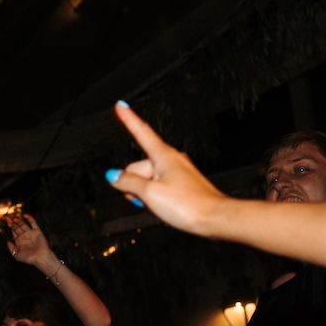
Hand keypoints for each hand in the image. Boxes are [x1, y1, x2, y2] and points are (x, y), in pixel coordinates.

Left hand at [2, 213, 57, 273]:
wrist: (40, 257)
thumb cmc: (29, 258)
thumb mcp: (17, 255)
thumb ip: (11, 249)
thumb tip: (8, 242)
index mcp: (19, 241)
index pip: (14, 231)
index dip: (10, 226)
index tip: (7, 221)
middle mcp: (24, 236)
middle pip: (17, 227)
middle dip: (13, 222)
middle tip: (8, 218)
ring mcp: (31, 233)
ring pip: (24, 224)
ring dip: (19, 220)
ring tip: (15, 218)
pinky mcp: (37, 231)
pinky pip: (33, 223)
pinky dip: (30, 218)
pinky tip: (24, 215)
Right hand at [106, 102, 227, 235]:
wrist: (213, 218)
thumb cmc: (187, 204)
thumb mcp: (150, 193)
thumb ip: (128, 182)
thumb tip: (113, 176)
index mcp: (163, 156)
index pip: (141, 132)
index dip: (128, 119)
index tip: (120, 106)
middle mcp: (170, 160)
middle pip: (138, 165)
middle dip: (133, 182)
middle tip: (144, 198)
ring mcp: (176, 172)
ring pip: (147, 179)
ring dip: (144, 193)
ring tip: (157, 205)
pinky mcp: (180, 184)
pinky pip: (157, 186)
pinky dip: (153, 196)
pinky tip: (162, 206)